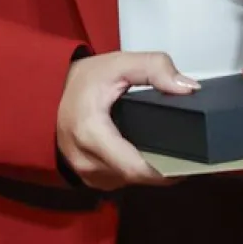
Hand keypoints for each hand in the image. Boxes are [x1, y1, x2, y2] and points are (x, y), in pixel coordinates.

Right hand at [56, 50, 197, 190]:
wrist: (53, 90)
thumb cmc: (87, 79)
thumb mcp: (121, 62)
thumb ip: (155, 68)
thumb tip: (188, 88)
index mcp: (90, 133)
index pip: (133, 167)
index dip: (164, 169)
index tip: (190, 161)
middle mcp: (85, 160)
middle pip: (135, 176)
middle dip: (162, 167)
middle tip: (188, 152)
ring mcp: (84, 172)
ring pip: (128, 181)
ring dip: (148, 171)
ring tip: (170, 151)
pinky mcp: (88, 177)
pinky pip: (118, 180)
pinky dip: (134, 170)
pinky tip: (147, 154)